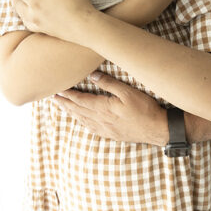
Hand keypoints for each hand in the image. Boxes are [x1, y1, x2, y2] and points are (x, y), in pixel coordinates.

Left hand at [11, 0, 95, 42]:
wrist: (84, 27)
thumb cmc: (76, 3)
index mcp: (35, 0)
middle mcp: (33, 13)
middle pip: (17, 2)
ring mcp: (38, 23)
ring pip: (21, 14)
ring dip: (17, 5)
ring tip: (17, 0)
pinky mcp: (44, 30)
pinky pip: (28, 24)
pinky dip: (24, 17)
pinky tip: (27, 17)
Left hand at [53, 71, 169, 144]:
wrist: (157, 129)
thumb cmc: (145, 109)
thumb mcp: (128, 92)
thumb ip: (109, 84)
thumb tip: (92, 76)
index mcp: (104, 108)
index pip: (81, 101)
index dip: (68, 95)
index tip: (57, 90)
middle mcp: (101, 120)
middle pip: (78, 111)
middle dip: (65, 104)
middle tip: (53, 98)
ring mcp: (106, 129)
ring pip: (83, 120)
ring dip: (71, 112)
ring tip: (63, 106)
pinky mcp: (111, 134)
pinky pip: (91, 128)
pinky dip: (82, 122)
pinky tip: (80, 120)